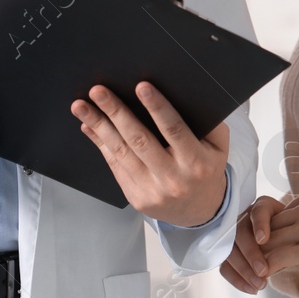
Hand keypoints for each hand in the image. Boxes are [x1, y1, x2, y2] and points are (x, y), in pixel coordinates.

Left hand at [71, 82, 229, 227]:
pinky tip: (89, 126)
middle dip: (116, 112)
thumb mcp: (217, 146)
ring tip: (81, 107)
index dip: (156, 107)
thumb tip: (180, 91)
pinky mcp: (136, 198)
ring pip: (121, 153)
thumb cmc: (206, 169)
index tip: (141, 86)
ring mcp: (152, 191)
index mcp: (196, 162)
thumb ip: (206, 122)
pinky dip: (100, 144)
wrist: (201, 211)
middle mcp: (173, 178)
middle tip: (98, 91)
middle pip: (139, 140)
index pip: (174, 129)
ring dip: (99, 126)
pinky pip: (115, 166)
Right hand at [221, 195, 285, 293]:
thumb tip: (289, 250)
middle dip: (251, 253)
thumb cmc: (297, 237)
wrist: (292, 247)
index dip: (259, 224)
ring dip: (244, 270)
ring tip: (261, 285)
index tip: (263, 240)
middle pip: (240, 232)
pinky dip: (237, 279)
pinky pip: (225, 266)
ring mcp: (234, 236)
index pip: (258, 211)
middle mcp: (245, 218)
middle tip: (264, 272)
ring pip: (230, 251)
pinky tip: (252, 290)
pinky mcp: (229, 254)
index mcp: (263, 208)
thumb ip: (293, 237)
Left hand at [260, 186, 298, 278]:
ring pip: (269, 242)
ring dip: (260, 259)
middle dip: (259, 247)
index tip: (265, 249)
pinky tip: (264, 278)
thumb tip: (292, 230)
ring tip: (256, 274)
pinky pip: (279, 257)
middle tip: (252, 264)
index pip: (276, 213)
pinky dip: (267, 268)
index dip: (268, 234)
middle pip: (268, 226)